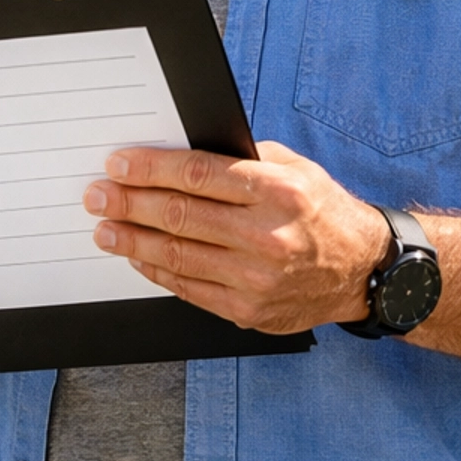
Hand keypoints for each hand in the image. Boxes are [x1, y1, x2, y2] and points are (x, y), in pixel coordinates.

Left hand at [85, 141, 391, 336]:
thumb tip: (178, 150)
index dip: (150, 169)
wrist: (362, 272)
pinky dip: (158, 270)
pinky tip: (138, 255)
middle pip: (180, 216)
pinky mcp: (249, 311)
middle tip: (98, 195)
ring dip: (133, 239)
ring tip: (105, 228)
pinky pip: (190, 289)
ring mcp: (257, 278)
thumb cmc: (321, 211)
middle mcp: (268, 235)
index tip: (119, 164)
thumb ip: (241, 159)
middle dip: (130, 203)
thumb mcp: (293, 168)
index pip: (197, 175)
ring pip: (178, 255)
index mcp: (278, 191)